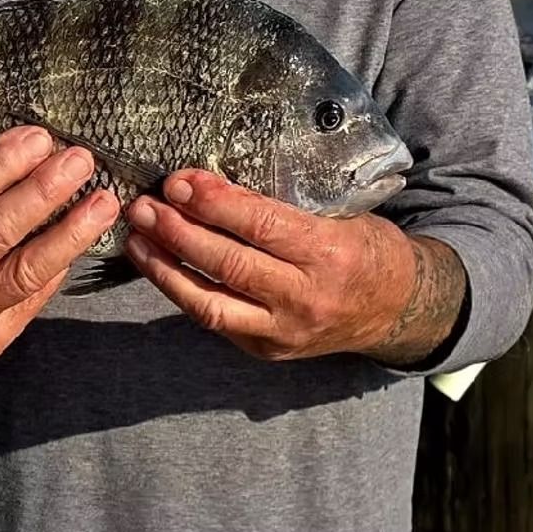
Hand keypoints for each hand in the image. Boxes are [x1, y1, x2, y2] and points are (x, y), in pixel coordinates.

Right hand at [0, 126, 118, 378]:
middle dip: (44, 192)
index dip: (2, 164)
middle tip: (81, 159)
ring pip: (25, 271)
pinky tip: (82, 238)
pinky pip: (31, 298)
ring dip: (71, 233)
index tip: (39, 138)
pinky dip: (58, 265)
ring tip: (103, 202)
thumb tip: (22, 161)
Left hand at [123, 170, 465, 366]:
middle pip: (227, 264)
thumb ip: (282, 205)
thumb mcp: (341, 213)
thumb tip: (210, 183)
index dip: (214, 203)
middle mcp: (304, 297)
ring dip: (164, 269)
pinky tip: (158, 266)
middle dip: (177, 233)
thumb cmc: (365, 247)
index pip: (260, 226)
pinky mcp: (267, 349)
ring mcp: (283, 330)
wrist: (397, 309)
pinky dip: (181, 292)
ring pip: (209, 303)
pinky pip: (215, 320)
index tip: (178, 181)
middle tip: (143, 206)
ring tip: (135, 238)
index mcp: (329, 253)